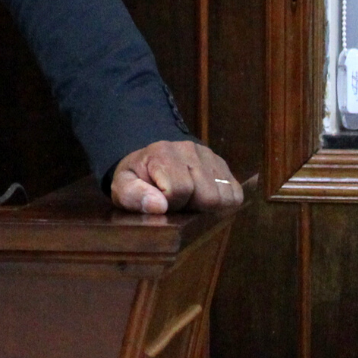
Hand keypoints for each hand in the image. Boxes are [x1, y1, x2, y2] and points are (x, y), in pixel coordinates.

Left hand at [111, 140, 243, 213]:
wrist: (150, 161)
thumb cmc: (137, 178)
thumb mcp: (123, 187)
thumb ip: (134, 196)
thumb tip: (160, 206)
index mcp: (162, 154)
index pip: (180, 190)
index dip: (172, 205)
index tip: (163, 204)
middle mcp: (189, 149)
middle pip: (208, 196)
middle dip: (193, 208)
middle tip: (178, 204)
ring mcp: (209, 155)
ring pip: (224, 197)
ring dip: (208, 207)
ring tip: (190, 201)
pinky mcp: (222, 165)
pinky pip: (235, 194)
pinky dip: (223, 203)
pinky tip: (204, 198)